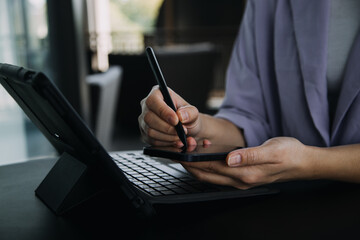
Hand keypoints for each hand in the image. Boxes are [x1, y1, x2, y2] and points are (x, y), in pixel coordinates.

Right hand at [139, 85, 201, 146]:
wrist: (186, 128)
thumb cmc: (186, 116)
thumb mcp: (193, 112)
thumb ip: (190, 112)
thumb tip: (181, 115)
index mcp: (157, 93)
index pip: (153, 101)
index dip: (163, 111)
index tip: (176, 121)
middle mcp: (147, 106)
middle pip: (149, 118)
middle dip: (167, 128)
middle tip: (181, 131)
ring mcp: (144, 121)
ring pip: (150, 131)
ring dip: (167, 137)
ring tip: (180, 137)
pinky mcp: (145, 134)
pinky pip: (152, 141)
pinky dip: (165, 144)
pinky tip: (175, 142)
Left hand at [180, 137, 309, 188]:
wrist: (303, 163)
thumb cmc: (289, 154)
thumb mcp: (271, 150)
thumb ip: (249, 155)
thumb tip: (229, 159)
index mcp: (245, 173)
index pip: (212, 169)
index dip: (194, 162)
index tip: (181, 154)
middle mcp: (241, 180)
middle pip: (208, 176)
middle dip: (191, 166)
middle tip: (178, 154)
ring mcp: (242, 180)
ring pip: (213, 177)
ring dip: (199, 167)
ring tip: (187, 155)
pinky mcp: (244, 177)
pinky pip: (221, 175)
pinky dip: (209, 168)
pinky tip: (206, 159)